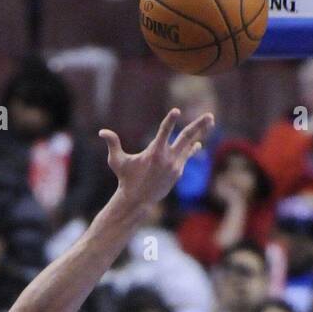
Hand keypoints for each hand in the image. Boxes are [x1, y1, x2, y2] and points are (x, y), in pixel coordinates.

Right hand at [100, 108, 214, 207]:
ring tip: (211, 120)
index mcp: (154, 153)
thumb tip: (102, 132)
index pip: (163, 133)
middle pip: (186, 137)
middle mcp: (167, 158)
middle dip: (198, 125)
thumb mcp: (117, 161)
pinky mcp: (178, 172)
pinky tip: (198, 143)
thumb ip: (113, 144)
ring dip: (201, 132)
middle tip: (210, 115)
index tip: (176, 111)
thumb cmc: (126, 179)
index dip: (169, 121)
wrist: (138, 200)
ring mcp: (175, 165)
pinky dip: (192, 148)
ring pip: (190, 144)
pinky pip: (187, 156)